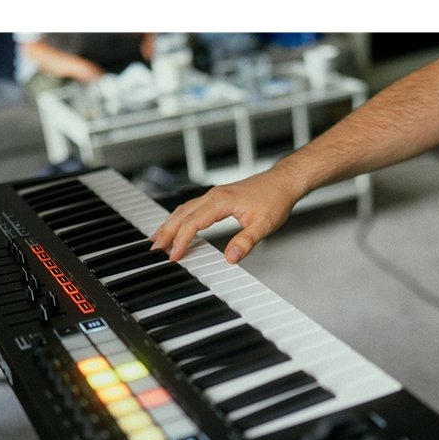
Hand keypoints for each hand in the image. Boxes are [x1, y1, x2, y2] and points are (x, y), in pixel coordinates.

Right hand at [150, 169, 306, 263]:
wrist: (283, 181)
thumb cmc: (275, 199)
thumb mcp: (263, 225)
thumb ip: (245, 242)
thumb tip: (230, 258)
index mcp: (222, 201)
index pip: (193, 222)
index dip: (182, 241)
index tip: (174, 256)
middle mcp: (214, 196)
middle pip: (182, 214)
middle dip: (166, 232)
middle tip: (154, 249)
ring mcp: (214, 195)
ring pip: (184, 209)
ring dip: (170, 224)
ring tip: (158, 239)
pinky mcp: (218, 197)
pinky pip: (192, 207)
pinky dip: (180, 218)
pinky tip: (177, 225)